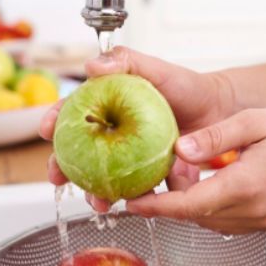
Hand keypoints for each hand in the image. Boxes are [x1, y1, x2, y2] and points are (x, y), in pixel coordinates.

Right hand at [39, 46, 235, 209]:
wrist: (220, 110)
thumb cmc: (186, 87)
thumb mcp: (157, 69)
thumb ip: (127, 61)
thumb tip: (93, 65)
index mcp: (108, 106)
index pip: (74, 112)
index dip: (55, 121)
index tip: (45, 130)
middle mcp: (114, 134)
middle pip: (80, 152)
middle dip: (63, 168)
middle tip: (57, 178)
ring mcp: (130, 157)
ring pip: (104, 178)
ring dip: (96, 193)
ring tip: (97, 201)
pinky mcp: (151, 175)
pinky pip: (140, 190)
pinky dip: (137, 200)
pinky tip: (136, 205)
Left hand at [125, 108, 265, 233]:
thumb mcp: (253, 122)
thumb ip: (214, 137)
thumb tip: (179, 148)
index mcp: (246, 186)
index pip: (188, 205)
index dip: (155, 206)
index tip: (130, 203)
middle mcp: (251, 211)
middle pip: (194, 215)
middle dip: (170, 198)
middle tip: (158, 172)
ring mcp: (259, 222)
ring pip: (207, 220)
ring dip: (189, 203)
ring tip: (182, 174)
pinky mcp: (264, 223)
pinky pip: (224, 220)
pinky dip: (208, 206)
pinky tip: (208, 183)